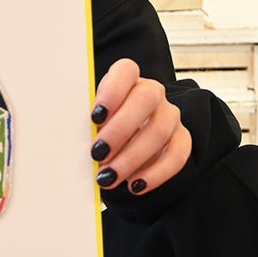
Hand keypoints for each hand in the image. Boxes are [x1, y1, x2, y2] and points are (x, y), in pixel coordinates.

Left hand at [90, 59, 190, 194]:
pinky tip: (135, 185)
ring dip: (132, 157)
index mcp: (126, 79)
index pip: (126, 71)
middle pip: (146, 99)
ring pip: (160, 130)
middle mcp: (152, 92)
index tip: (95, 116)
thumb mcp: (90, 122)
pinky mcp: (181, 138)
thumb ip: (87, 124)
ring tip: (108, 177)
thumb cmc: (100, 128)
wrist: (124, 145)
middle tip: (97, 154)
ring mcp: (170, 114)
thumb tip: (76, 140)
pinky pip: (178, 155)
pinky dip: (156, 173)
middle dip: (120, 129)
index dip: (112, 90)